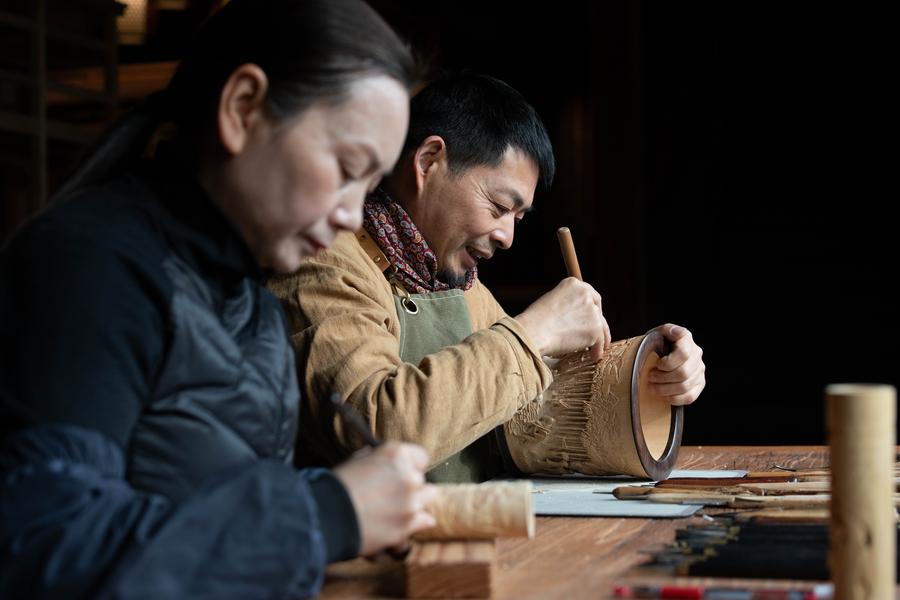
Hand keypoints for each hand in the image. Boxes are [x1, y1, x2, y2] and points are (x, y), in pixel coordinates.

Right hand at [333, 442, 438, 556]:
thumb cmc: (338, 486)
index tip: (403, 473)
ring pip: (426, 500)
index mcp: (396, 454)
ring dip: (413, 504)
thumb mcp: (358, 460)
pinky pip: (426, 520)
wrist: (327, 516)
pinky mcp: (409, 524)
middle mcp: (409, 475)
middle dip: (410, 487)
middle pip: (422, 480)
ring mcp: (411, 501)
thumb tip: (386, 464)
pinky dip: (415, 523)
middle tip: (393, 495)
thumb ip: (380, 460)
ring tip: (394, 510)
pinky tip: (400, 523)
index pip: (421, 457)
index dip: (411, 466)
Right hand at [515, 277, 610, 360]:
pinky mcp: (595, 328)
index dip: (592, 308)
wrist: (533, 332)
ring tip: (597, 348)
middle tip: (597, 333)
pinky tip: (594, 357)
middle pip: (597, 310)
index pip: (589, 295)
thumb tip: (575, 319)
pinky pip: (600, 342)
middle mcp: (585, 294)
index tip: (593, 317)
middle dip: (598, 322)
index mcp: (573, 284)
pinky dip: (597, 350)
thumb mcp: (550, 302)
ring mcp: (592, 311)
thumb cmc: (534, 322)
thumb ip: (566, 305)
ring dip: (599, 338)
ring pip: (601, 327)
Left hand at [648, 323, 705, 405]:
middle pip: (683, 373)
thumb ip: (667, 330)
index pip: (683, 354)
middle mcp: (697, 354)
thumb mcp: (659, 332)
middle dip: (663, 378)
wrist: (661, 352)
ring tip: (653, 387)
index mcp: (687, 340)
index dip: (668, 362)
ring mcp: (700, 370)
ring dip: (665, 389)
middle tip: (650, 377)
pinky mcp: (699, 384)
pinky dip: (675, 399)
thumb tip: (676, 332)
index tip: (656, 364)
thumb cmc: (658, 342)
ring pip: (685, 386)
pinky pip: (690, 397)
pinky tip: (665, 396)